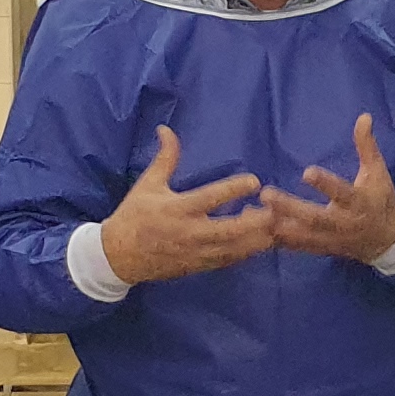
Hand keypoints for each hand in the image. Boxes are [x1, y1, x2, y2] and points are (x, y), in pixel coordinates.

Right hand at [100, 126, 273, 286]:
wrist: (118, 257)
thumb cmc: (134, 216)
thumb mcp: (147, 184)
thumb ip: (165, 158)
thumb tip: (166, 129)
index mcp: (177, 209)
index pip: (210, 198)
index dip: (234, 189)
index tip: (254, 180)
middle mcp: (190, 232)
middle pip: (230, 230)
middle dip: (256, 222)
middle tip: (276, 209)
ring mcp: (196, 252)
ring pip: (233, 249)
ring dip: (257, 239)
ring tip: (276, 227)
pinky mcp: (198, 266)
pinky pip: (227, 261)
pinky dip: (245, 253)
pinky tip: (261, 243)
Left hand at [261, 113, 394, 263]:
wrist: (386, 239)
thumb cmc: (380, 199)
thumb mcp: (377, 171)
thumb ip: (367, 146)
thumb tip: (364, 116)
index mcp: (359, 203)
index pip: (342, 193)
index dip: (326, 184)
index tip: (307, 172)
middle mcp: (344, 223)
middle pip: (315, 218)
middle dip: (290, 208)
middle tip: (266, 194)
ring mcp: (331, 239)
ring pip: (303, 235)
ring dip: (279, 225)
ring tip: (254, 213)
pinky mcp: (321, 248)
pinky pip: (298, 246)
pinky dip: (278, 239)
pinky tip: (257, 227)